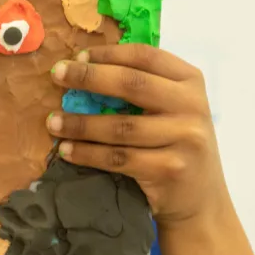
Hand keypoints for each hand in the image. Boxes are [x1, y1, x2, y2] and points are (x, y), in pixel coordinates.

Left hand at [47, 45, 230, 229]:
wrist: (201, 200)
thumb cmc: (177, 148)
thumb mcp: (173, 110)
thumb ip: (144, 89)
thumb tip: (86, 70)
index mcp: (191, 82)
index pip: (145, 57)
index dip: (108, 54)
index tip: (77, 56)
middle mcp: (192, 105)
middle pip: (131, 84)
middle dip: (88, 77)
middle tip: (57, 75)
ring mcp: (183, 138)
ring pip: (120, 126)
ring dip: (80, 124)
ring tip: (52, 122)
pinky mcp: (168, 169)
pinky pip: (117, 158)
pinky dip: (87, 153)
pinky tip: (66, 150)